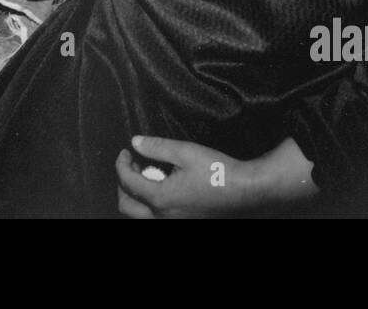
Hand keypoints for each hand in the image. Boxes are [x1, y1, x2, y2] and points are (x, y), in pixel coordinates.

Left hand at [115, 136, 267, 218]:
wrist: (246, 192)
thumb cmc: (218, 171)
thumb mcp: (185, 151)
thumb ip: (157, 147)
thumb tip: (135, 142)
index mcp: (160, 199)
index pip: (127, 182)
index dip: (121, 164)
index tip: (126, 152)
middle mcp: (162, 218)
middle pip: (126, 206)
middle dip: (123, 184)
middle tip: (132, 166)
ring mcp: (173, 224)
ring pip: (139, 217)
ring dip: (135, 197)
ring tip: (146, 177)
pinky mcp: (184, 224)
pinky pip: (155, 219)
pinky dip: (150, 205)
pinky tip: (162, 189)